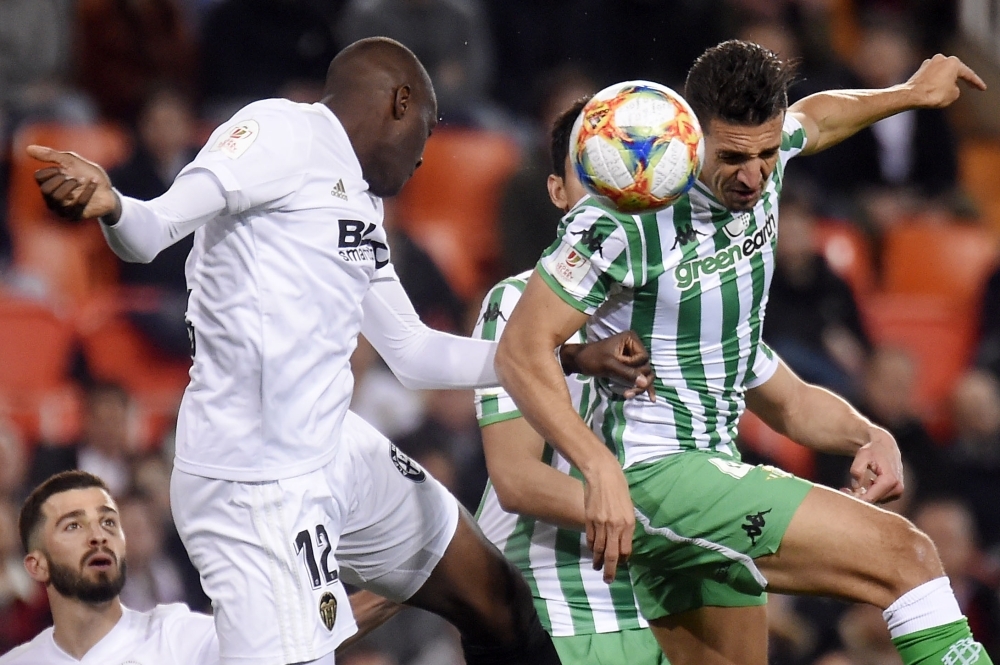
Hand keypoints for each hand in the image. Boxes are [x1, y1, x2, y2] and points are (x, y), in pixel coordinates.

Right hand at [26, 144, 119, 222]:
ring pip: (57, 198)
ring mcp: (62, 210)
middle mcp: (51, 199)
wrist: (107, 189)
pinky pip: (77, 205)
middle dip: (62, 179)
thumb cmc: (87, 173)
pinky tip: (94, 182)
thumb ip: (51, 155)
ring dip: (72, 186)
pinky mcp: (75, 216)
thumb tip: (28, 148)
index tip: (65, 167)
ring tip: (83, 180)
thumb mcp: (71, 160)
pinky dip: (87, 191)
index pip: (39, 177)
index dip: (53, 170)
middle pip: (46, 189)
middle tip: (74, 177)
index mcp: (48, 184)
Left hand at [562, 331, 655, 400]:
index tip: (619, 370)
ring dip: (639, 386)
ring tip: (629, 395)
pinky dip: (642, 386)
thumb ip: (627, 373)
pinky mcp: (629, 366)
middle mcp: (635, 346)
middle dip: (639, 381)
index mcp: (631, 339)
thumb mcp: (609, 365)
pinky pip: (640, 376)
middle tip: (628, 393)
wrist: (578, 361)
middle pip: (646, 367)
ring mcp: (633, 356)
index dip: (634, 368)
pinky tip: (650, 397)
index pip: (643, 358)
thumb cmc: (591, 358)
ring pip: (644, 374)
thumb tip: (645, 382)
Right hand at [582, 452, 633, 583]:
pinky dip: (591, 546)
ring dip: (598, 560)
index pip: (626, 550)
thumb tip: (623, 541)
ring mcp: (600, 524)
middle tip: (608, 580)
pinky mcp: (589, 520)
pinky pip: (590, 538)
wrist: (603, 476)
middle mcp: (615, 526)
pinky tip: (592, 550)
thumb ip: (626, 525)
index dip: (623, 560)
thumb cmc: (620, 489)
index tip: (621, 564)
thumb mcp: (629, 508)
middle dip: (610, 570)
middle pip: (612, 555)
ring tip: (597, 567)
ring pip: (598, 549)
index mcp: (628, 524)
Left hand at [841, 426, 903, 503]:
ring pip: (876, 500)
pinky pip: (879, 498)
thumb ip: (857, 470)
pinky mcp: (896, 493)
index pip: (870, 498)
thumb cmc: (873, 450)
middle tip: (844, 490)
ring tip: (850, 488)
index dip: (856, 499)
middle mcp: (897, 488)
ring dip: (863, 496)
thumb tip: (855, 487)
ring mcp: (898, 492)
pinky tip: (860, 488)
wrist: (885, 446)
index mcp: (890, 480)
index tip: (844, 494)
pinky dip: (869, 494)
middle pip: (873, 501)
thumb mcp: (862, 455)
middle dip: (858, 497)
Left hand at [905, 54, 986, 108]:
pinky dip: (936, 83)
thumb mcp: (954, 94)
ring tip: (948, 91)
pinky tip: (935, 90)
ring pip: (942, 73)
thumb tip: (950, 87)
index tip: (981, 88)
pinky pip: (932, 77)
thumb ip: (956, 88)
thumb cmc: (934, 94)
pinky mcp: (920, 70)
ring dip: (946, 81)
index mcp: (953, 62)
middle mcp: (941, 59)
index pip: (968, 74)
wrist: (912, 96)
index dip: (976, 82)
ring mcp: (929, 63)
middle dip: (961, 79)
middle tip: (970, 85)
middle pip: (955, 71)